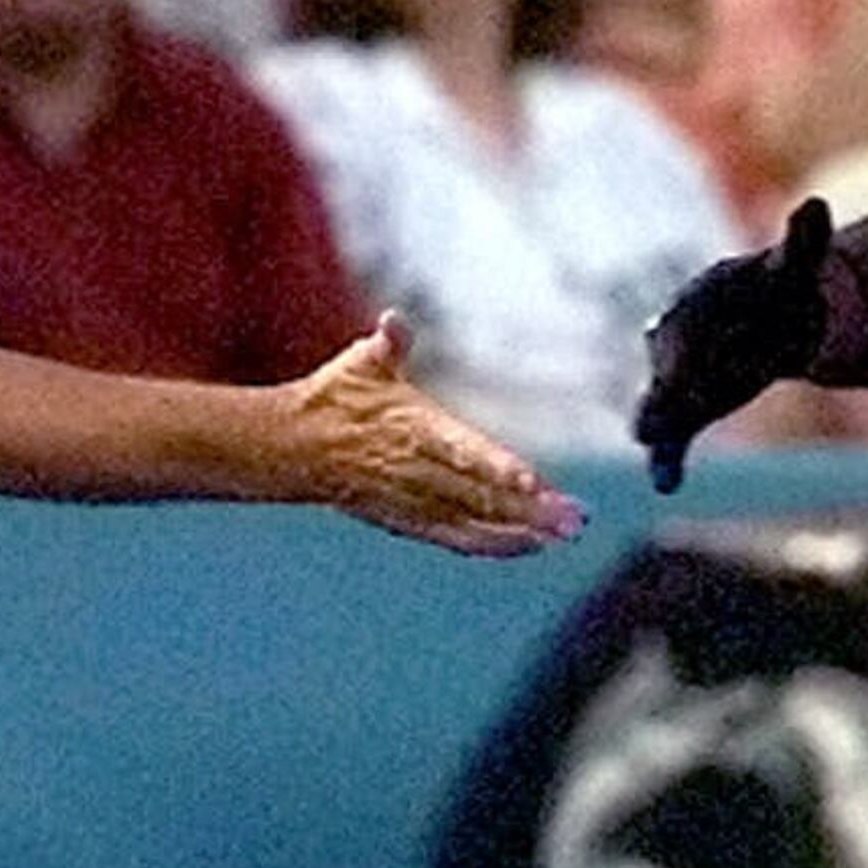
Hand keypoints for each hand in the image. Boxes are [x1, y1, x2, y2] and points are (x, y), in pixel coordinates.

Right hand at [292, 313, 584, 556]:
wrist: (293, 446)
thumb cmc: (335, 397)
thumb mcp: (360, 363)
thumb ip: (387, 344)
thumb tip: (393, 321)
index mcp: (412, 427)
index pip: (462, 451)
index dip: (496, 468)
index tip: (531, 482)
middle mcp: (416, 470)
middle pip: (480, 494)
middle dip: (528, 508)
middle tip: (574, 518)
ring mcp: (411, 500)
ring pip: (473, 520)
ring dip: (519, 529)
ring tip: (563, 535)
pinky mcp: (406, 520)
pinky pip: (454, 538)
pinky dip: (489, 544)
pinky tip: (528, 546)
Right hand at [635, 196, 832, 493]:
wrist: (769, 321)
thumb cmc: (779, 291)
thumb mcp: (798, 266)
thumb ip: (804, 240)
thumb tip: (816, 206)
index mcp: (702, 301)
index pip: (688, 322)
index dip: (687, 343)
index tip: (682, 364)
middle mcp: (677, 338)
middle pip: (668, 365)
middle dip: (667, 382)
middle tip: (655, 408)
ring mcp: (678, 377)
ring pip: (661, 402)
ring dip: (656, 422)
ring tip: (650, 442)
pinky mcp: (686, 409)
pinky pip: (671, 435)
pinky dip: (666, 458)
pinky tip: (667, 484)